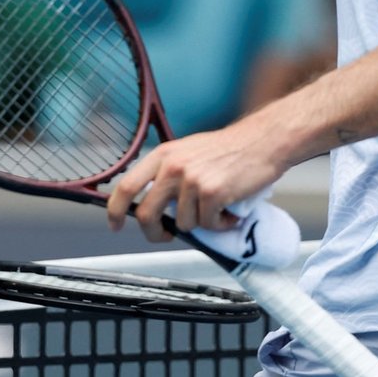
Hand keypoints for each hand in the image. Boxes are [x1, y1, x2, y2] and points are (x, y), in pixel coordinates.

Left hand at [104, 112, 287, 243]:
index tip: (115, 224)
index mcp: (163, 155)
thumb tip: (152, 208)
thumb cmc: (228, 150)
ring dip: (201, 223)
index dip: (116, 210)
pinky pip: (208, 225)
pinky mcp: (212, 193)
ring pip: (182, 224)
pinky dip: (220, 224)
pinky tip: (230, 211)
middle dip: (154, 233)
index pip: (126, 187)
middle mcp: (173, 166)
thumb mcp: (187, 152)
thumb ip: (167, 175)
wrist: (262, 141)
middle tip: (165, 235)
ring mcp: (192, 180)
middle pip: (146, 214)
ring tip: (216, 208)